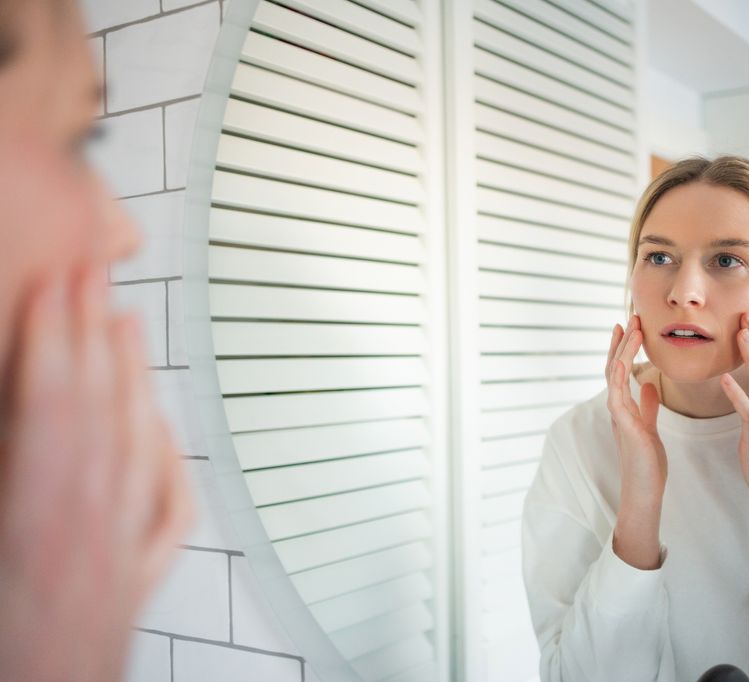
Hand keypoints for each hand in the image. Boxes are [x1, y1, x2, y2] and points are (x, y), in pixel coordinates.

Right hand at [0, 267, 192, 681]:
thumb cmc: (6, 645)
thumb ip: (4, 459)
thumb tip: (9, 412)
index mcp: (35, 526)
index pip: (50, 409)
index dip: (54, 340)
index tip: (55, 287)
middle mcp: (90, 533)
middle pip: (100, 413)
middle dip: (94, 338)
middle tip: (92, 274)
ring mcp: (121, 556)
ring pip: (137, 447)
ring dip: (132, 380)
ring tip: (125, 324)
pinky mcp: (136, 583)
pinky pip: (166, 503)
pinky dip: (162, 453)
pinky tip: (158, 423)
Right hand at [605, 314, 665, 568]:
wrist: (644, 490)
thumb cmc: (647, 463)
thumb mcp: (650, 427)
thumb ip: (648, 406)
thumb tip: (650, 386)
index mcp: (624, 406)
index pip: (621, 370)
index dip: (623, 348)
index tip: (630, 327)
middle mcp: (617, 407)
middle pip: (614, 366)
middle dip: (621, 341)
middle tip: (629, 318)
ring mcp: (617, 414)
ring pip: (615, 373)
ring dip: (622, 349)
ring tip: (631, 328)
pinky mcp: (623, 423)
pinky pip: (618, 392)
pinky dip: (621, 372)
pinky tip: (627, 357)